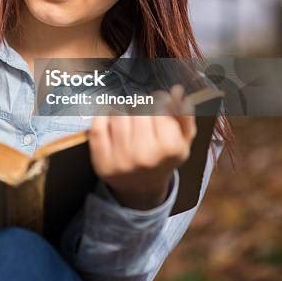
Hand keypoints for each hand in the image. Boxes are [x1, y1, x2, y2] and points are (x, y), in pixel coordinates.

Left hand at [89, 84, 196, 209]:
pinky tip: (111, 117)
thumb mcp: (183, 141)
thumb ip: (184, 115)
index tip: (159, 102)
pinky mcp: (101, 161)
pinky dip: (102, 115)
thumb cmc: (163, 158)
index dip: (160, 99)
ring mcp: (121, 159)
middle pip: (139, 108)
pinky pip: (97, 126)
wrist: (142, 189)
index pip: (160, 106)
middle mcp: (145, 155)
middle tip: (144, 111)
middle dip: (142, 105)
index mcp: (169, 148)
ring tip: (129, 116)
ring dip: (124, 109)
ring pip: (118, 114)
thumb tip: (177, 90)